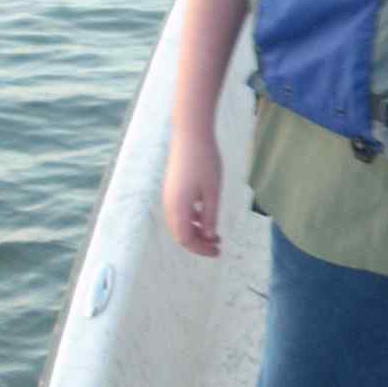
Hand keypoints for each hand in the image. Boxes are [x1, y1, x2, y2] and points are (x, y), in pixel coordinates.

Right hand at [163, 129, 223, 258]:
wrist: (191, 134)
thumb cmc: (205, 161)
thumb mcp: (212, 191)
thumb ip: (210, 215)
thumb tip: (209, 236)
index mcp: (178, 208)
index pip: (186, 239)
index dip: (201, 249)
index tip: (218, 252)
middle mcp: (169, 204)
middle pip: (181, 234)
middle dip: (199, 243)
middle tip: (218, 246)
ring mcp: (169, 196)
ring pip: (180, 224)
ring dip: (196, 232)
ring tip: (216, 235)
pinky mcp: (172, 189)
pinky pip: (180, 212)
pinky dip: (192, 220)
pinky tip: (207, 218)